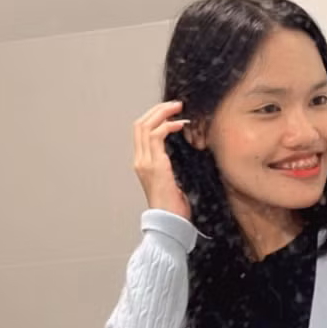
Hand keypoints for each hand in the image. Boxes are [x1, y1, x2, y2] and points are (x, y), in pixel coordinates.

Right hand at [133, 102, 190, 219]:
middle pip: (140, 124)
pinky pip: (156, 136)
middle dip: (157, 110)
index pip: (141, 131)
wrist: (170, 222)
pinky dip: (168, 126)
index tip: (172, 112)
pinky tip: (180, 125)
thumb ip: (172, 164)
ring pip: (146, 126)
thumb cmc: (174, 206)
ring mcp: (144, 162)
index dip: (155, 117)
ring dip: (162, 113)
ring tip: (178, 108)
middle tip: (176, 104)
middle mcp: (140, 160)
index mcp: (142, 163)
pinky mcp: (154, 165)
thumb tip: (186, 151)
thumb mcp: (173, 180)